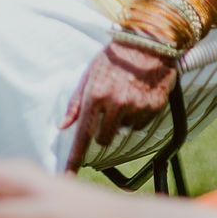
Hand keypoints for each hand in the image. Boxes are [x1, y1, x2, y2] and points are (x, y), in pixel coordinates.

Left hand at [61, 40, 177, 173]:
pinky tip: (138, 95)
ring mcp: (136, 107)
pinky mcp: (153, 108)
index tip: (67, 176)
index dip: (74, 159)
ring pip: (123, 131)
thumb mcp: (90, 72)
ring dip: (122, 120)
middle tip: (107, 110)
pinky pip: (140, 124)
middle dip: (102, 131)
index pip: (82, 135)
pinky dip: (137, 116)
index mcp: (95, 95)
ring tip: (125, 95)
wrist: (149, 40)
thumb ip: (76, 102)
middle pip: (103, 138)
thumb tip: (63, 126)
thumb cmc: (114, 56)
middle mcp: (115, 103)